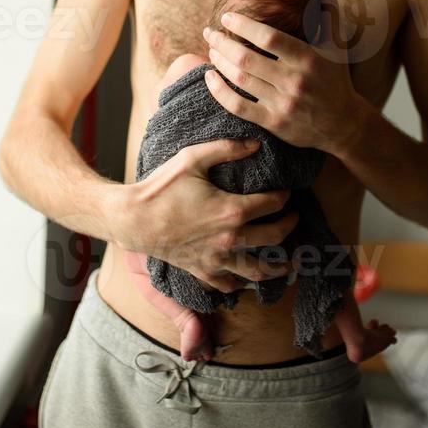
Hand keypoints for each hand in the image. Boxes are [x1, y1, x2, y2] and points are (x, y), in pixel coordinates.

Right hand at [107, 137, 298, 292]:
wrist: (133, 218)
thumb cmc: (161, 187)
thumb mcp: (193, 158)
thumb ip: (227, 148)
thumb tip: (257, 144)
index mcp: (232, 210)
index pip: (273, 204)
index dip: (284, 196)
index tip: (286, 192)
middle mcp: (230, 238)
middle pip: (275, 236)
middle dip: (290, 225)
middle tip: (294, 217)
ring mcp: (217, 258)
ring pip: (259, 270)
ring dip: (278, 267)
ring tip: (290, 263)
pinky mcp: (203, 270)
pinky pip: (230, 284)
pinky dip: (243, 283)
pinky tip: (249, 278)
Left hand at [202, 0, 360, 154]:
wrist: (344, 125)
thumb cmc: (337, 78)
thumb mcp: (336, 44)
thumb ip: (326, 10)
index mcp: (309, 58)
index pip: (268, 37)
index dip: (243, 25)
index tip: (227, 17)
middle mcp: (295, 81)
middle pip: (246, 58)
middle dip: (221, 43)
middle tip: (209, 32)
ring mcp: (283, 104)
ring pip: (239, 80)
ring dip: (219, 63)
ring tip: (211, 50)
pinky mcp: (273, 123)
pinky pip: (238, 106)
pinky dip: (219, 91)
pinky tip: (209, 77)